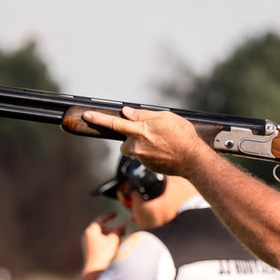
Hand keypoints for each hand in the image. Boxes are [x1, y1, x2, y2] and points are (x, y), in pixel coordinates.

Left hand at [80, 211, 124, 272]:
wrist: (94, 270)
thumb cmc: (103, 254)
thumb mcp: (113, 240)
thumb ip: (119, 230)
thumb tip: (123, 224)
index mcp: (91, 230)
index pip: (100, 219)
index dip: (109, 216)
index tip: (115, 214)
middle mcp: (87, 235)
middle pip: (100, 227)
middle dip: (111, 228)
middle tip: (121, 230)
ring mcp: (87, 243)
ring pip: (100, 235)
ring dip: (109, 235)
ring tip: (118, 239)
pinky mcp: (88, 250)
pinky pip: (98, 242)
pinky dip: (105, 241)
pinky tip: (112, 246)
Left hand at [82, 107, 206, 176]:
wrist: (193, 160)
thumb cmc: (182, 136)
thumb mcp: (165, 117)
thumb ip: (143, 115)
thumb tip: (127, 113)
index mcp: (139, 131)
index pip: (114, 123)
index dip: (98, 119)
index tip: (86, 115)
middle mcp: (137, 146)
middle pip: (124, 142)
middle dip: (130, 139)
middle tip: (147, 135)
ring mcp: (142, 158)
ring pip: (134, 151)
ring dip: (142, 147)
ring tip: (161, 144)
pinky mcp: (148, 167)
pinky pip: (144, 159)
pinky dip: (151, 155)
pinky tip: (164, 152)